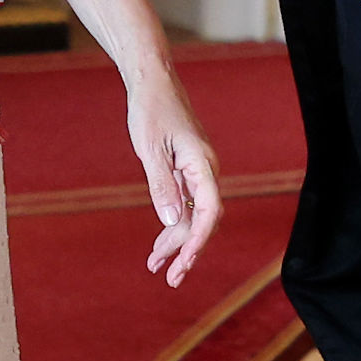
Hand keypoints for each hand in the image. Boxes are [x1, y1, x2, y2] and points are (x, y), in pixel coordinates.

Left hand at [121, 68, 223, 286]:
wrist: (152, 80)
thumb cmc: (151, 110)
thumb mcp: (150, 149)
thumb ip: (162, 185)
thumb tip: (171, 221)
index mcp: (203, 164)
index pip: (209, 212)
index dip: (198, 241)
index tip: (183, 262)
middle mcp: (205, 170)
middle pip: (204, 220)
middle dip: (188, 251)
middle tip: (171, 279)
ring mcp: (197, 171)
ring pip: (192, 216)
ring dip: (175, 242)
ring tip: (154, 267)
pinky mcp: (186, 170)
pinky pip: (184, 204)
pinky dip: (171, 224)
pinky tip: (158, 246)